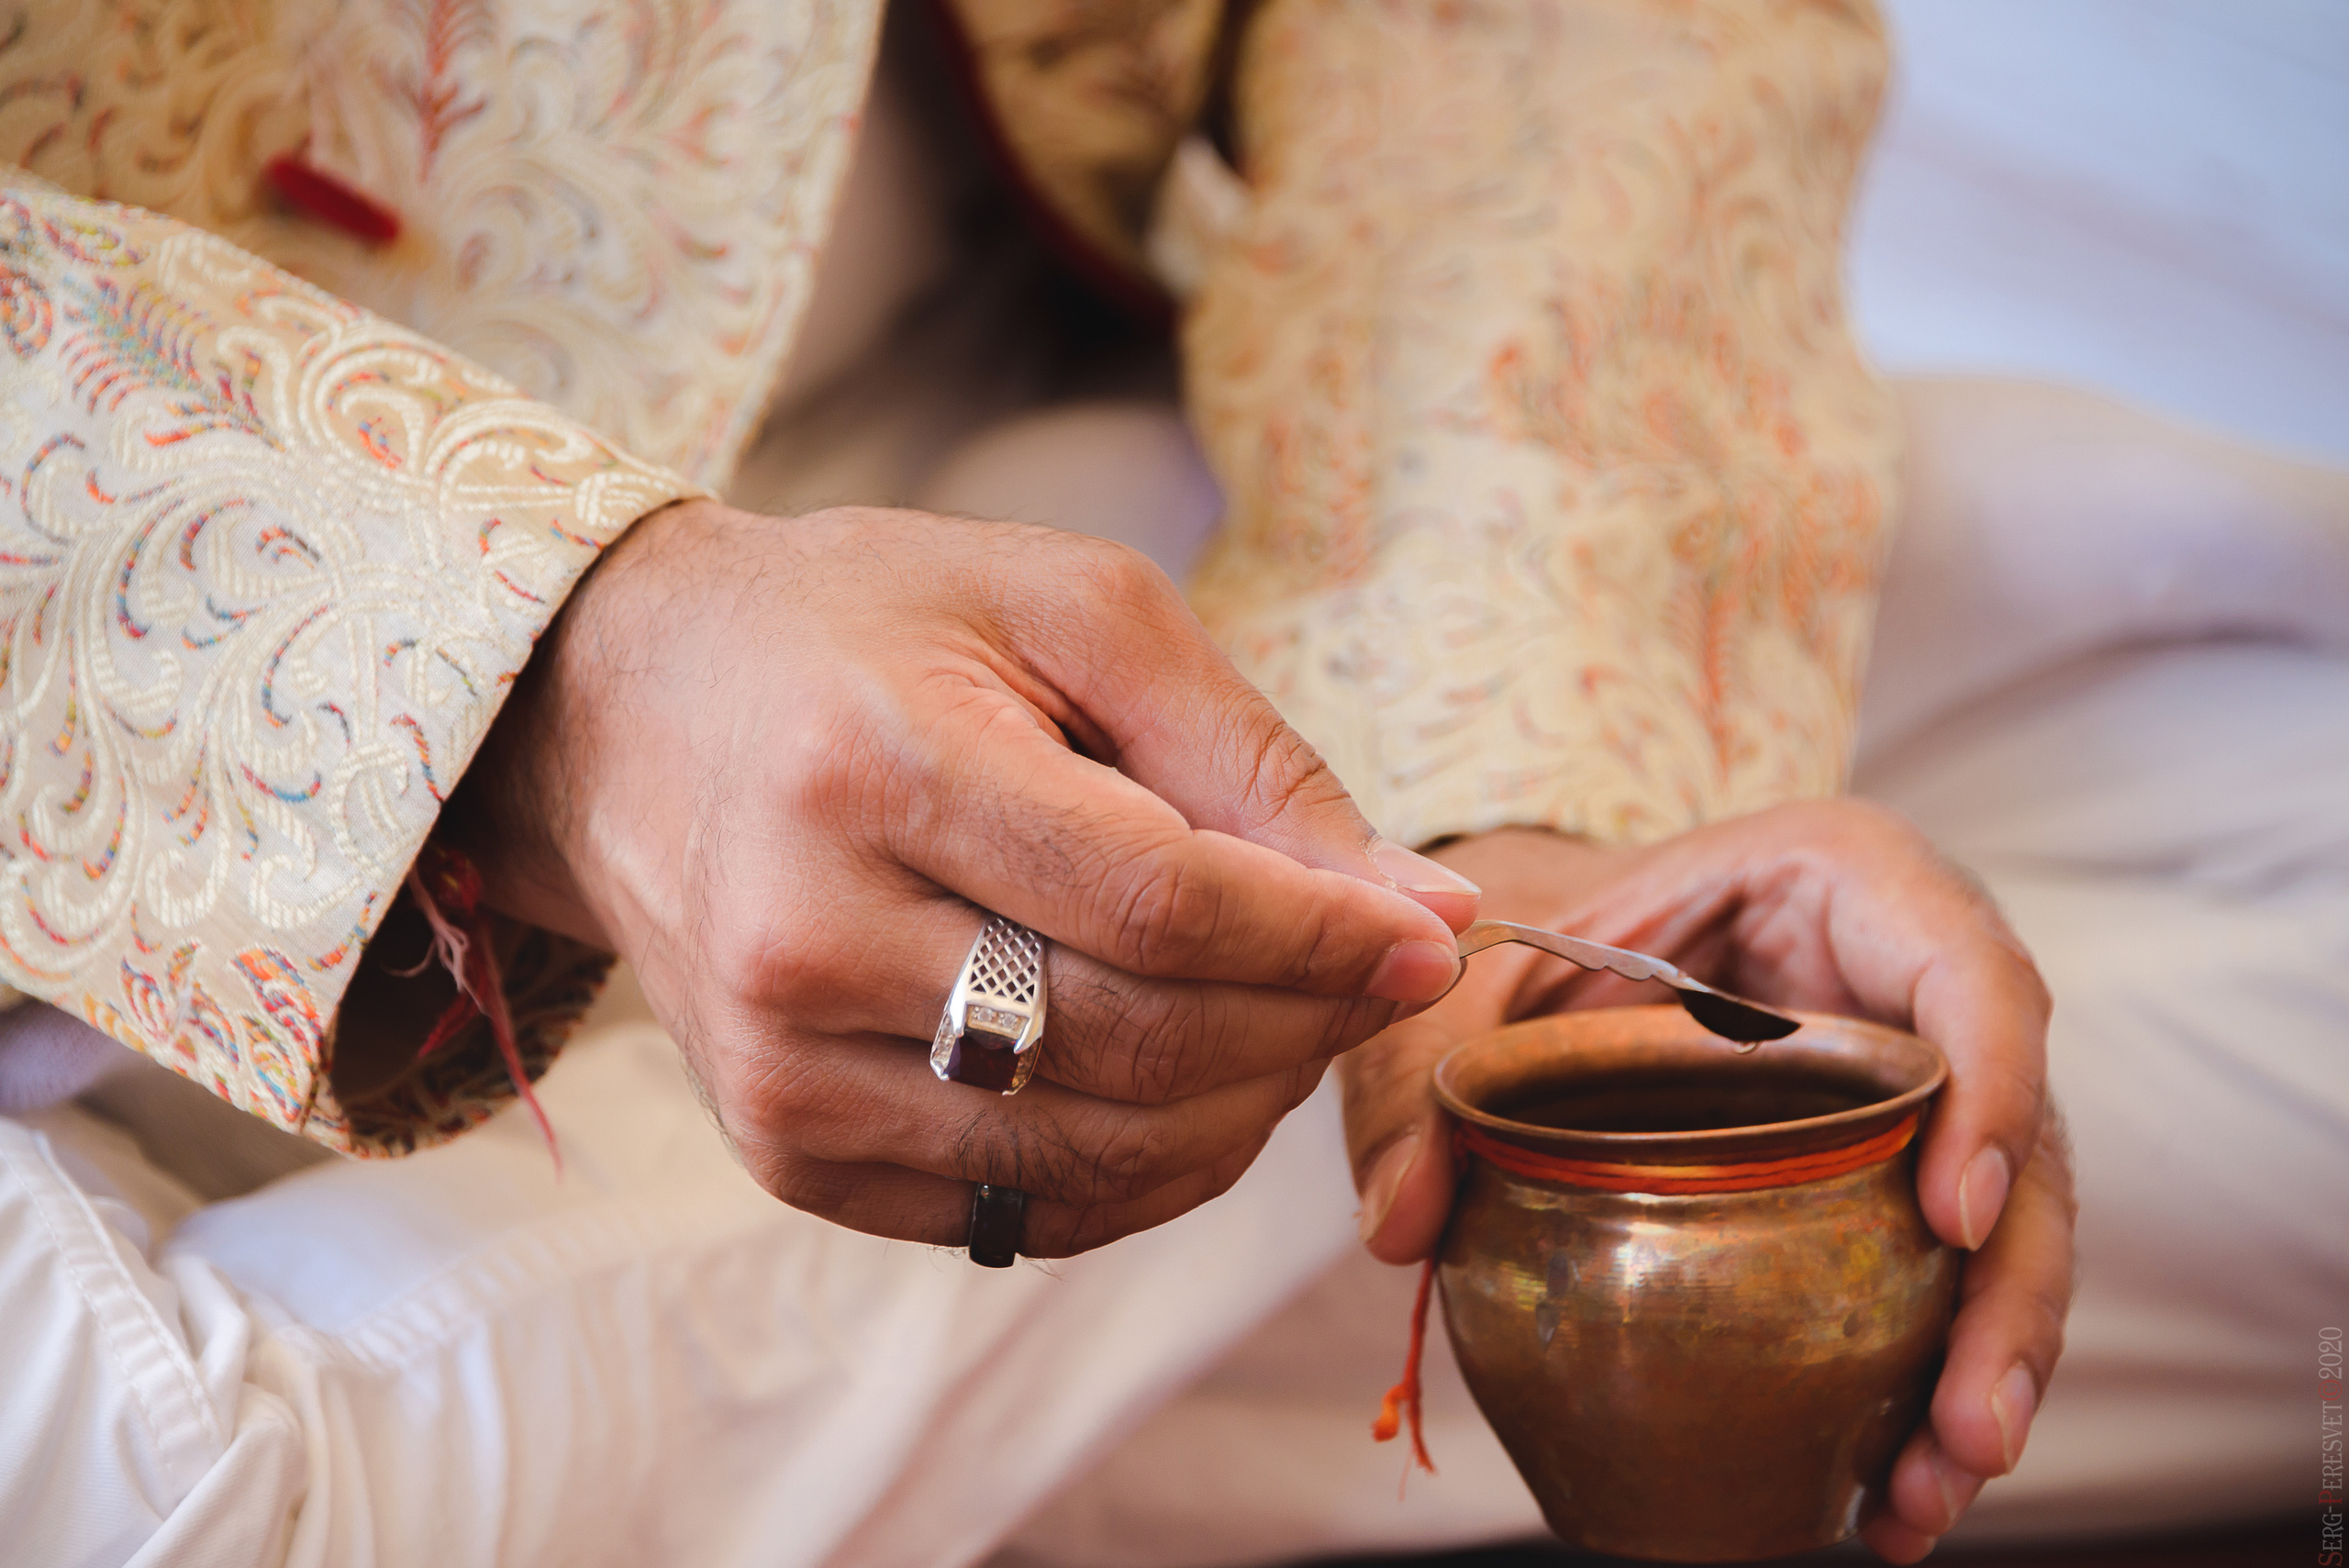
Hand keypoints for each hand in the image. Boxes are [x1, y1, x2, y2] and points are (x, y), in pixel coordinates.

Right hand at [447, 499, 1478, 1255]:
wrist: (628, 716)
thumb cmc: (867, 631)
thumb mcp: (1065, 611)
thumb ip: (1246, 756)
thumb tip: (1423, 909)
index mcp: (875, 767)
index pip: (1157, 904)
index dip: (1321, 937)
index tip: (1428, 937)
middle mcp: (806, 938)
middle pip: (1137, 1042)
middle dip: (1303, 1023)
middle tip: (1371, 970)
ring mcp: (781, 1070)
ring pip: (1093, 1155)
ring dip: (1240, 1106)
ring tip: (1283, 1017)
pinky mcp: (784, 1151)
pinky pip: (1021, 1212)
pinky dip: (1144, 1170)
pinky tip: (1181, 1081)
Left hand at [1338, 807, 2074, 1561]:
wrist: (1550, 945)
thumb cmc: (1536, 928)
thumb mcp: (1475, 977)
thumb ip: (1430, 1077)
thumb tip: (1403, 1226)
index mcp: (1847, 876)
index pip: (1970, 972)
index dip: (1993, 1090)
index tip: (1953, 1221)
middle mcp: (1916, 977)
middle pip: (2019, 1129)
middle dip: (2008, 1291)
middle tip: (1968, 1429)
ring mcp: (1923, 1080)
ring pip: (2005, 1227)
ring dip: (1983, 1369)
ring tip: (1926, 1495)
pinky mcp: (1900, 1169)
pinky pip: (1943, 1275)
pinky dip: (1926, 1384)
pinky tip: (1893, 1493)